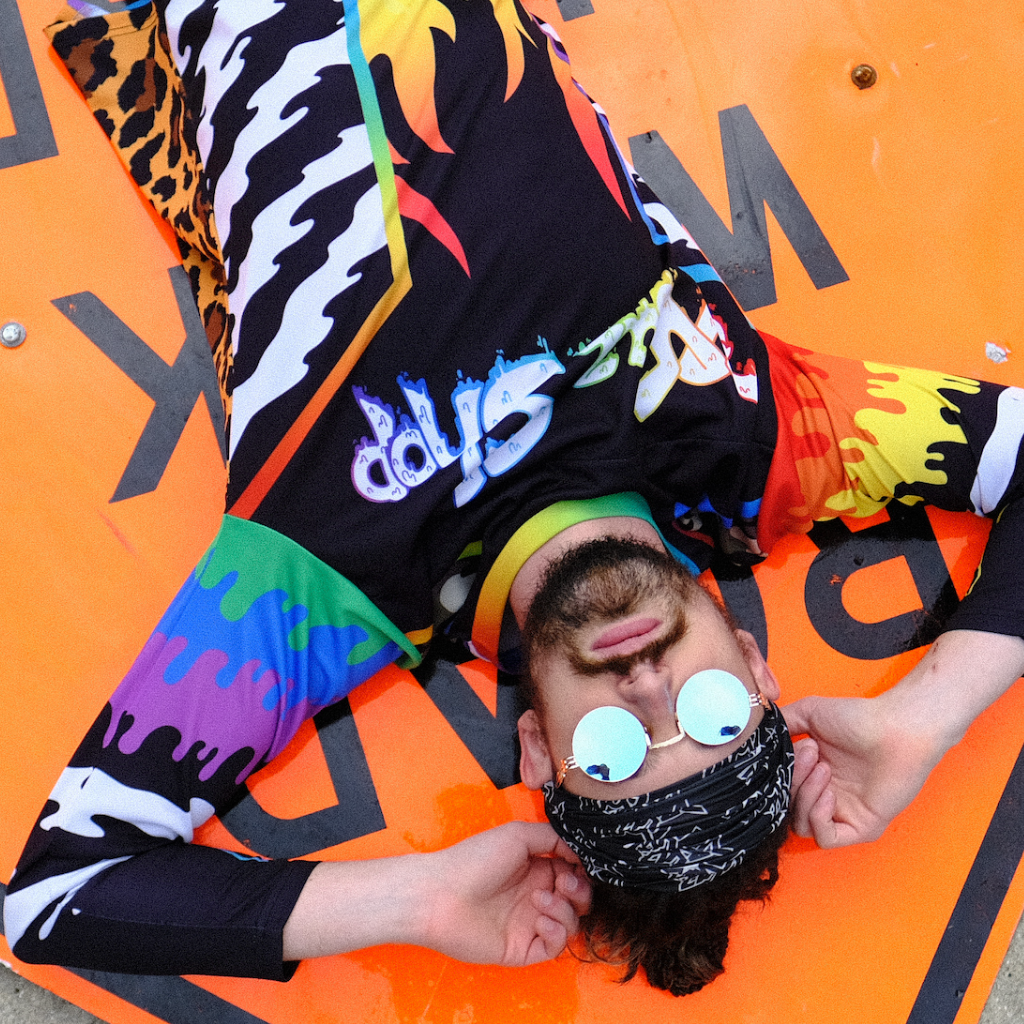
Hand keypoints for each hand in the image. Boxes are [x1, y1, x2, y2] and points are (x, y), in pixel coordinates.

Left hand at [418, 821, 590, 966]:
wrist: (441, 895)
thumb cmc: (474, 860)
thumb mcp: (517, 835)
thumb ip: (553, 837)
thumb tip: (579, 851)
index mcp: (535, 868)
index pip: (574, 872)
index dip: (582, 871)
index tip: (579, 866)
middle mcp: (535, 895)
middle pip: (578, 900)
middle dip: (580, 892)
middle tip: (564, 884)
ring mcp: (529, 922)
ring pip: (570, 923)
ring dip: (565, 910)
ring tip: (540, 899)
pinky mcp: (522, 947)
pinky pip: (554, 947)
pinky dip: (556, 933)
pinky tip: (540, 919)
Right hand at [783, 630, 1023, 848]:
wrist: (896, 727)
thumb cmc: (859, 717)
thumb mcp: (809, 713)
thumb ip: (782, 724)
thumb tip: (757, 734)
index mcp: (811, 773)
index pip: (780, 788)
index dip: (779, 774)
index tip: (793, 749)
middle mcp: (824, 795)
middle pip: (788, 806)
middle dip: (794, 782)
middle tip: (812, 754)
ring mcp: (842, 812)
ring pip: (803, 825)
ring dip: (806, 797)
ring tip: (823, 769)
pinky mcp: (862, 827)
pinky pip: (827, 838)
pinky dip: (819, 818)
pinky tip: (828, 795)